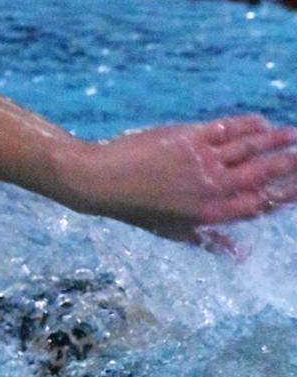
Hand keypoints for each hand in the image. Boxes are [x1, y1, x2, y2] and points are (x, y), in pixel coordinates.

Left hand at [78, 115, 296, 246]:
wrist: (100, 180)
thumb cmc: (134, 208)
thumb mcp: (172, 230)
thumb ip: (209, 239)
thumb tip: (238, 253)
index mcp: (210, 214)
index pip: (259, 204)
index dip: (285, 195)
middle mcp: (212, 188)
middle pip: (264, 174)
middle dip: (291, 165)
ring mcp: (202, 160)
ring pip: (251, 147)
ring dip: (277, 140)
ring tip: (294, 135)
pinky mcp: (189, 137)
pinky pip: (228, 128)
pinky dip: (247, 124)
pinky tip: (260, 123)